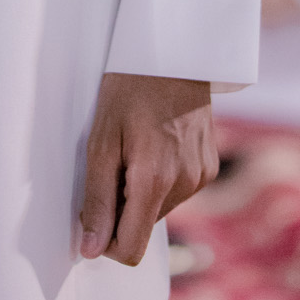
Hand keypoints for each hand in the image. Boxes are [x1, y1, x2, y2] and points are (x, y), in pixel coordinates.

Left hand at [78, 72, 216, 266]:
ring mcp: (200, 176)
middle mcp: (185, 185)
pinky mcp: (209, 167)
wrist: (173, 50)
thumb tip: (90, 249)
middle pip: (143, 226)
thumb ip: (98, 199)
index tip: (92, 212)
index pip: (130, 248)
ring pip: (159, 209)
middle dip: (121, 207)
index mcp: (155, 180)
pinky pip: (177, 191)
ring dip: (140, 190)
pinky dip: (160, 178)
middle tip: (111, 162)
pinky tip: (154, 142)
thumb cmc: (129, 88)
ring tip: (133, 146)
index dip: (105, 241)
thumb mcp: (101, 140)